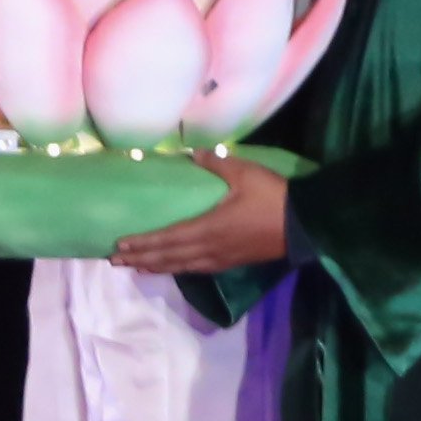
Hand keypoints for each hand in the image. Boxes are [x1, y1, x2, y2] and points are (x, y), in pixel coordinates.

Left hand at [112, 152, 287, 273]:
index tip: (119, 245)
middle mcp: (209, 249)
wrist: (306, 224)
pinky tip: (173, 268)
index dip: (142, 243)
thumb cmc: (273, 197)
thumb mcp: (244, 173)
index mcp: (208, 229)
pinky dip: (178, 269)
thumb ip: (216, 163)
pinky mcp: (232, 262)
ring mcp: (221, 259)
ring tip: (136, 267)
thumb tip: (193, 152)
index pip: (166, 239)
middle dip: (140, 259)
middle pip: (168, 258)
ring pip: (181, 267)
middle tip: (114, 261)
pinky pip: (197, 269)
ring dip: (156, 267)